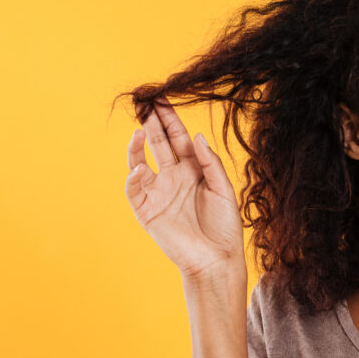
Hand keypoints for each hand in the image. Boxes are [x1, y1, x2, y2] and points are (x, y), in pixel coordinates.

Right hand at [124, 98, 245, 279]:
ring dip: (138, 145)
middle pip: (158, 143)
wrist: (216, 259)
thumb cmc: (224, 226)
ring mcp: (158, 192)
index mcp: (194, 169)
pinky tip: (140, 168)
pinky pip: (135, 188)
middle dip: (150, 122)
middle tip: (143, 101)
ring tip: (140, 129)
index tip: (161, 97)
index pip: (178, 137)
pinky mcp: (146, 210)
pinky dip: (134, 177)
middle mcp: (174, 176)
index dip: (169, 118)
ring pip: (141, 160)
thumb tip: (196, 136)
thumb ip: (210, 163)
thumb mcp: (224, 190)